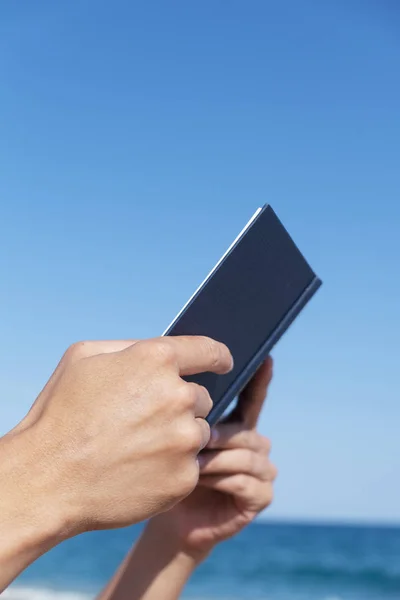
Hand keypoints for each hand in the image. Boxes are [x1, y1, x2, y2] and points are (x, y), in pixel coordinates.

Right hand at [7, 337, 232, 535]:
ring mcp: (184, 439)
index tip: (225, 363)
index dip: (218, 356)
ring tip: (138, 447)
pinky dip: (171, 468)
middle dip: (180, 404)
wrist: (47, 480)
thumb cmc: (61, 413)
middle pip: (201, 396)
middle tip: (144, 419)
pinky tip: (140, 469)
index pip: (209, 350)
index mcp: (156, 359)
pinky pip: (190, 465)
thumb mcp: (83, 357)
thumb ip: (130, 346)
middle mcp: (178, 396)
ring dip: (178, 436)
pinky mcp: (184, 476)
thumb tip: (161, 349)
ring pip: (198, 431)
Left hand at [147, 357, 275, 560]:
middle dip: (217, 431)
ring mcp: (262, 470)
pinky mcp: (260, 496)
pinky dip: (218, 479)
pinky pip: (243, 480)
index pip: (252, 396)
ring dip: (213, 457)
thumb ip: (184, 409)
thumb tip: (181, 378)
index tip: (265, 358)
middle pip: (244, 427)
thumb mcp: (174, 434)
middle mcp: (256, 443)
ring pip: (244, 453)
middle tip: (196, 434)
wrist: (167, 516)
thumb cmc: (166, 468)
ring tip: (190, 460)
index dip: (259, 378)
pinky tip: (198, 480)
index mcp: (238, 424)